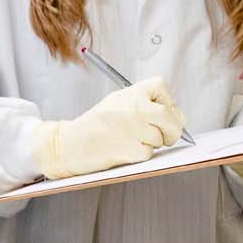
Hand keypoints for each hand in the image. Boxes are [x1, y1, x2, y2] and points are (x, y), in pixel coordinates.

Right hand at [32, 78, 187, 178]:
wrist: (67, 145)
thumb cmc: (94, 126)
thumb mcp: (116, 103)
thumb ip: (142, 104)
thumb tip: (175, 117)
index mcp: (129, 93)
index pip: (162, 87)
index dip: (168, 101)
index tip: (165, 111)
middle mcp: (132, 108)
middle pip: (170, 116)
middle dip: (173, 129)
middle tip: (167, 136)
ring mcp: (131, 128)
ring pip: (160, 138)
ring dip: (153, 143)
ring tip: (133, 141)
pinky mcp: (129, 149)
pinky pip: (149, 153)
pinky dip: (141, 155)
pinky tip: (126, 151)